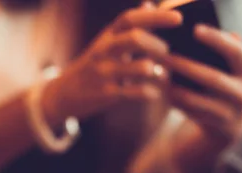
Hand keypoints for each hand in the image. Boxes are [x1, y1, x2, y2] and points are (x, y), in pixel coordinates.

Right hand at [41, 5, 182, 125]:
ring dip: (156, 70)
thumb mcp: (106, 42)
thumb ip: (129, 26)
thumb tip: (151, 4)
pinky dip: (149, 92)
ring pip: (140, 67)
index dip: (155, 16)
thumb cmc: (92, 66)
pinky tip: (153, 92)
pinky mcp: (106, 95)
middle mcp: (104, 52)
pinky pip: (135, 93)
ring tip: (159, 73)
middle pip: (136, 38)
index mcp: (107, 36)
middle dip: (157, 45)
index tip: (179, 19)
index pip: (130, 19)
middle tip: (165, 53)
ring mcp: (104, 73)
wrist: (63, 94)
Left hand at [165, 25, 241, 172]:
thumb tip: (199, 33)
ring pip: (198, 101)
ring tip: (160, 77)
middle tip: (165, 57)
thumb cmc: (221, 93)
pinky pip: (192, 116)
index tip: (195, 30)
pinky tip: (164, 94)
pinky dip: (177, 104)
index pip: (235, 52)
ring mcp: (234, 116)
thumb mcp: (227, 73)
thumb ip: (220, 55)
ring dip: (176, 89)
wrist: (226, 133)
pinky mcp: (218, 132)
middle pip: (213, 78)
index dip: (217, 40)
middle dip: (186, 67)